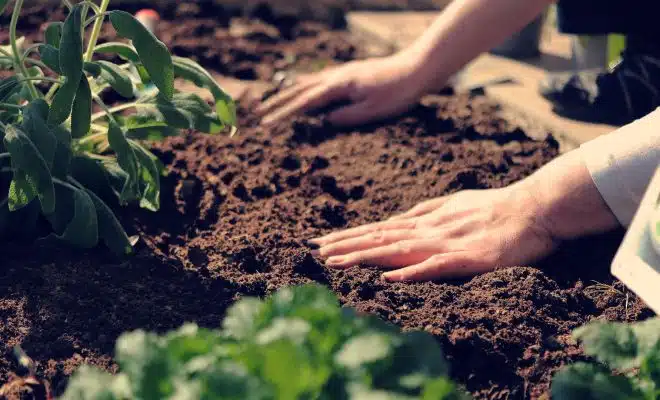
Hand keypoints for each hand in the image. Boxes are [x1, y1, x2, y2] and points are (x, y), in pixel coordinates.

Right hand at [256, 54, 429, 126]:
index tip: (267, 124)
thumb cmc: (398, 92)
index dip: (284, 114)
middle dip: (279, 102)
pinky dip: (307, 84)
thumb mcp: (373, 111)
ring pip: (309, 82)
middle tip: (260, 113)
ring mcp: (343, 72)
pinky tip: (305, 86)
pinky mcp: (351, 73)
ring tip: (274, 101)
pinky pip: (321, 78)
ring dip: (290, 92)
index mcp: (339, 86)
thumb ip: (347, 116)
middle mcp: (337, 76)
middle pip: (301, 90)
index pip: (305, 102)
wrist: (417, 69)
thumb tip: (325, 121)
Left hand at [308, 183, 558, 281]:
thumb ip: (425, 211)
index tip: (322, 242)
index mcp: (426, 221)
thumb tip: (398, 219)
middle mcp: (429, 230)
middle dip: (346, 246)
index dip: (349, 236)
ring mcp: (447, 244)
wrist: (535, 207)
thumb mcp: (453, 204)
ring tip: (336, 263)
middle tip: (314, 252)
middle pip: (380, 238)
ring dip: (366, 256)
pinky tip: (390, 278)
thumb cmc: (495, 206)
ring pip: (398, 250)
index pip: (379, 229)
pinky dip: (412, 272)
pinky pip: (437, 266)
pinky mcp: (469, 259)